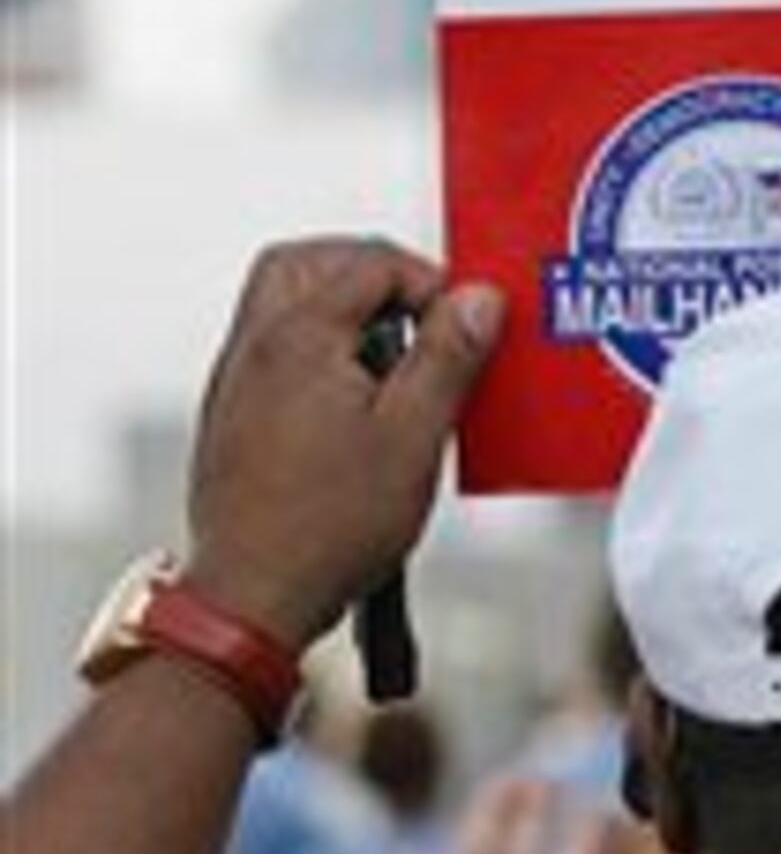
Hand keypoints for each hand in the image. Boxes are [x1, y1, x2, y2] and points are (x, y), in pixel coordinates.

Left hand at [182, 239, 503, 647]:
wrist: (255, 593)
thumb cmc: (329, 526)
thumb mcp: (415, 436)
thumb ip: (447, 356)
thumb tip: (476, 299)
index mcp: (299, 338)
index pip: (369, 263)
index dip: (429, 283)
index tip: (462, 324)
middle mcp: (255, 347)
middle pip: (306, 260)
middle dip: (370, 269)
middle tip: (419, 306)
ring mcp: (235, 379)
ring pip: (280, 298)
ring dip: (339, 303)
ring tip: (391, 350)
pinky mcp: (231, 414)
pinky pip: (270, 344)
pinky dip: (316, 343)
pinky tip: (355, 394)